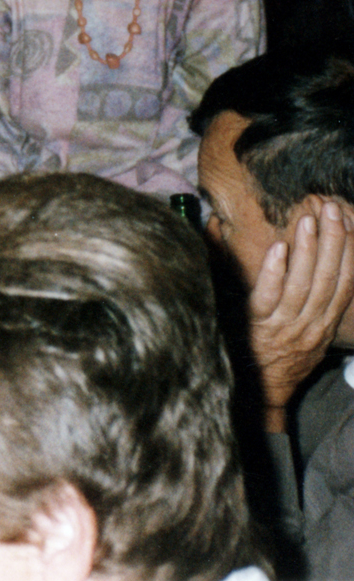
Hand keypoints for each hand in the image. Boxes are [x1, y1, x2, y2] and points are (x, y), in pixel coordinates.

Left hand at [248, 199, 353, 431]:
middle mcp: (312, 324)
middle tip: (332, 208)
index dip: (350, 252)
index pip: (346, 283)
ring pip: (304, 284)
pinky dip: (275, 271)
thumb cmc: (277, 356)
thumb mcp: (304, 331)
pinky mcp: (259, 328)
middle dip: (333, 240)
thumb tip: (301, 263)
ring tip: (309, 219)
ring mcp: (287, 327)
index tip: (350, 223)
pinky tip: (279, 249)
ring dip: (308, 249)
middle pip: (330, 278)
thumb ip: (307, 300)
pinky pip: (269, 296)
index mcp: (325, 323)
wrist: (257, 392)